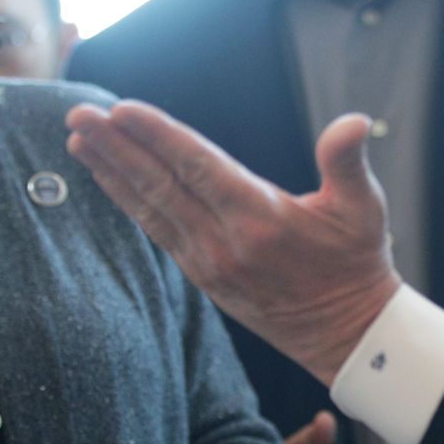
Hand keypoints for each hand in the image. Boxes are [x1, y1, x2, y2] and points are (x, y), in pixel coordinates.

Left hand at [66, 101, 401, 383]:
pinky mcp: (202, 275)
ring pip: (150, 209)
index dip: (157, 136)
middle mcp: (225, 242)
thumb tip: (355, 122)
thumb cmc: (357, 263)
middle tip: (77, 115)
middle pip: (160, 185)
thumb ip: (348, 162)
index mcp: (261, 218)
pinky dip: (128, 202)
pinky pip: (157, 231)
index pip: (198, 167)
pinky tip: (108, 178)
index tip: (121, 109)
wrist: (347, 334)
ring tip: (78, 140)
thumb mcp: (366, 208)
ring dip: (111, 172)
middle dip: (116, 147)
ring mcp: (209, 262)